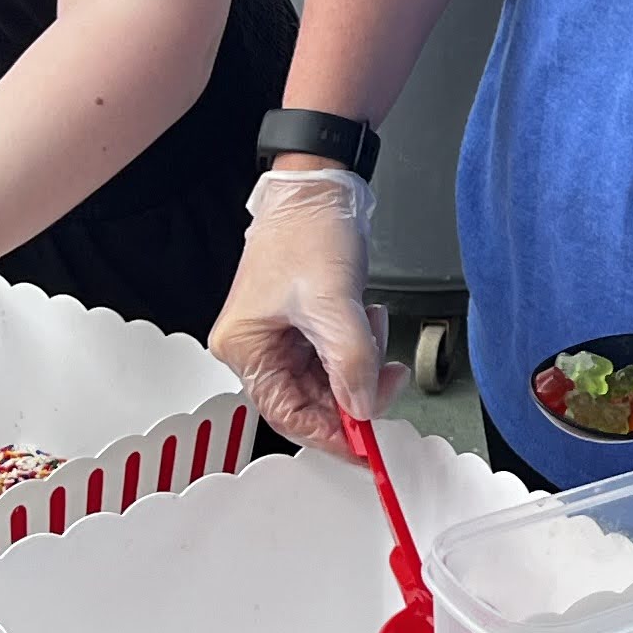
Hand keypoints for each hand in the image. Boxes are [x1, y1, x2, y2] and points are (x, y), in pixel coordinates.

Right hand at [208, 165, 382, 448]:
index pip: (287, 415)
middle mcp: (257, 347)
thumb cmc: (307, 231)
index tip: (365, 446)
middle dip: (355, 390)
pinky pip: (337, 355)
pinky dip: (360, 347)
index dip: (330, 433)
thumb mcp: (333, 302)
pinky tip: (368, 321)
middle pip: (311, 399)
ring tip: (373, 328)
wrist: (320, 186)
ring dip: (361, 363)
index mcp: (245, 348)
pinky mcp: (306, 323)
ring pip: (329, 378)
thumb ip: (350, 361)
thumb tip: (362, 406)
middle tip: (388, 380)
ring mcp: (282, 336)